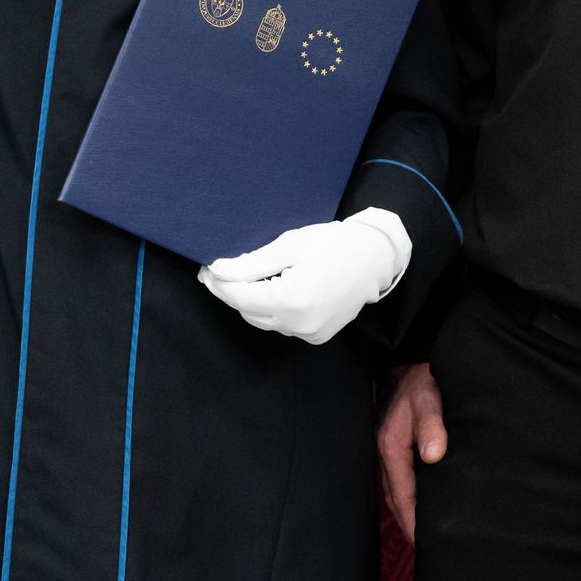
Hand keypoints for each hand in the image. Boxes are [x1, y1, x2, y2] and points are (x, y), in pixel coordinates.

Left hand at [198, 208, 409, 344]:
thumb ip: (251, 264)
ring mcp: (310, 334)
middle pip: (248, 311)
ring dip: (251, 301)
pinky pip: (282, 325)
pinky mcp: (317, 336)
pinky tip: (274, 290)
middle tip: (221, 270)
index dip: (219, 284)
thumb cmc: (333, 244)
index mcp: (293, 301)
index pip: (240, 297)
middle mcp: (300, 325)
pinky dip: (272, 310)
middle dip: (232, 291)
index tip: (206, 269)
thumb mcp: (289, 246)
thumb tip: (218, 270)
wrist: (373, 258)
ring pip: (263, 320)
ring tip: (247, 277)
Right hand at [377, 362, 447, 542]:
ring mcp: (387, 448)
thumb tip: (434, 455)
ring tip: (422, 532)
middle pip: (395, 497)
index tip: (425, 543)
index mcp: (390, 446)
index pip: (402, 495)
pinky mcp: (395, 443)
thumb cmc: (421, 381)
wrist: (410, 360)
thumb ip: (432, 425)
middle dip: (408, 523)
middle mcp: (384, 451)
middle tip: (426, 548)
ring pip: (395, 489)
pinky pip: (399, 478)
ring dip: (407, 510)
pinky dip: (407, 495)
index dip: (413, 521)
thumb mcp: (429, 398)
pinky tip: (420, 502)